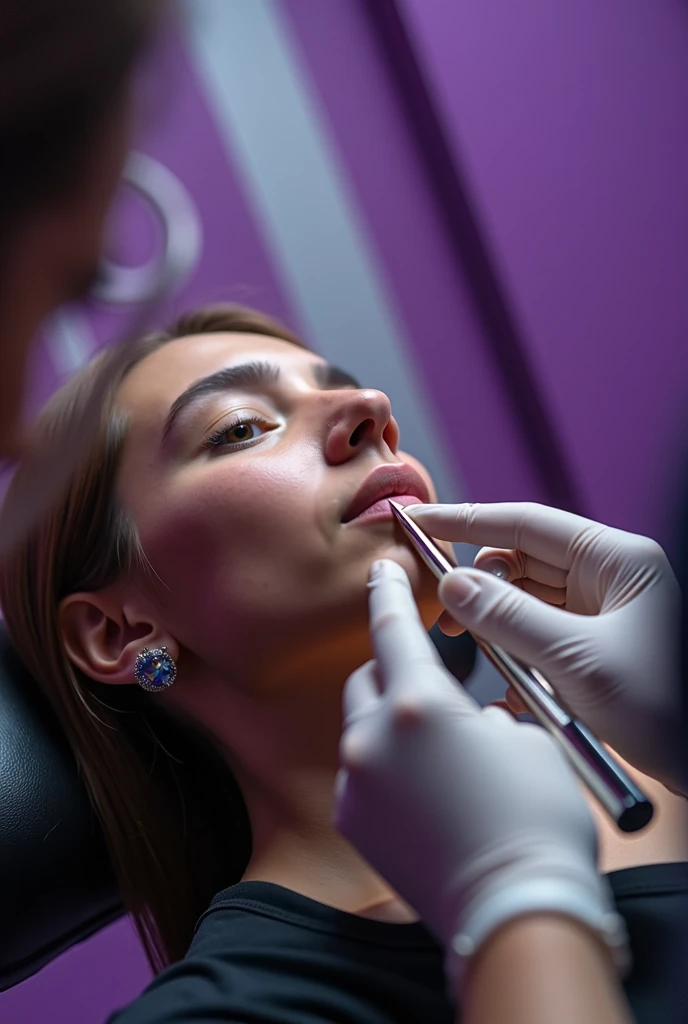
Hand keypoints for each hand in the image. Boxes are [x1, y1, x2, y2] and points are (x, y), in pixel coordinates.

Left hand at [335, 560, 625, 986]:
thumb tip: (471, 725)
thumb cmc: (534, 820)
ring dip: (390, 729)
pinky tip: (422, 800)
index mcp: (419, 703)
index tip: (381, 568)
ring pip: (362, 729)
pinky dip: (384, 772)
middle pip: (368, 680)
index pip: (393, 628)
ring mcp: (355, 781)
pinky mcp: (351, 821)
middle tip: (432, 697)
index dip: (388, 592)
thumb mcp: (524, 743)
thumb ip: (482, 716)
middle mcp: (374, 736)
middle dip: (393, 676)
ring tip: (437, 762)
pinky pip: (360, 775)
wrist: (516, 911)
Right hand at [408, 502, 683, 792]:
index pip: (525, 523)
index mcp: (616, 560)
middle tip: (441, 615)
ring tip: (473, 652)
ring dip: (496, 628)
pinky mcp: (594, 652)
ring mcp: (602, 616)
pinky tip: (510, 691)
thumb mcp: (578, 661)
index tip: (418, 520)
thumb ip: (509, 619)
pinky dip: (517, 660)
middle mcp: (608, 580)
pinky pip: (540, 640)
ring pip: (526, 604)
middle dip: (478, 585)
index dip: (465, 521)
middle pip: (521, 563)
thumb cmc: (665, 707)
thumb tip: (452, 586)